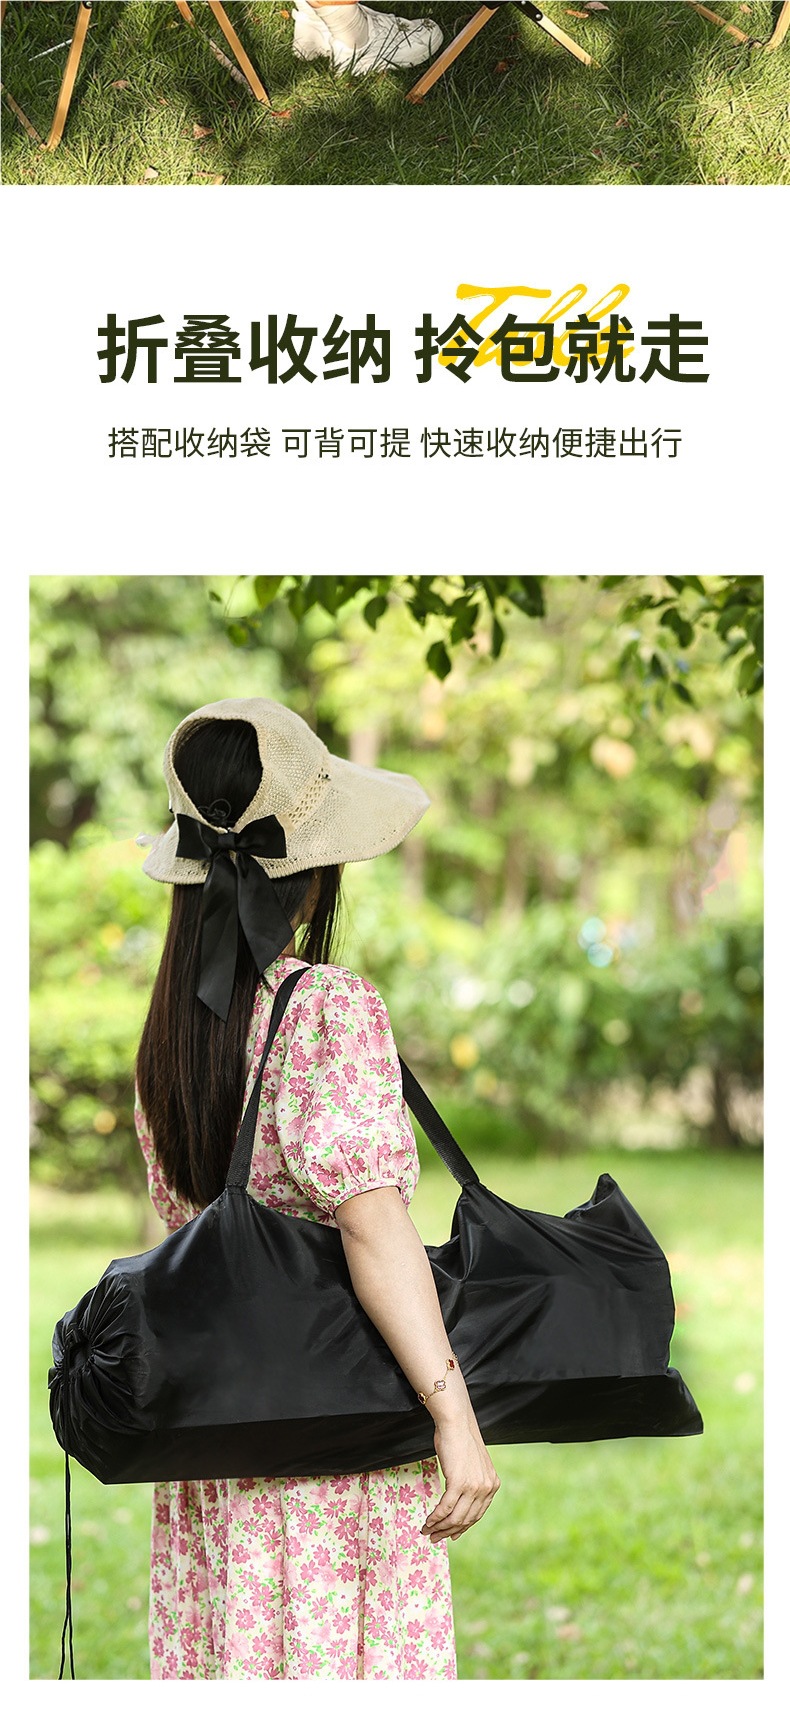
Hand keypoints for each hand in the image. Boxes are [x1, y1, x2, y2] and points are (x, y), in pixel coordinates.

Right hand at [421, 1408, 499, 1541]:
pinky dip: (435, 1518)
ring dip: (439, 1527)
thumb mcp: (473, 1465)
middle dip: (448, 1531)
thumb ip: (471, 1483)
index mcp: (492, 1484)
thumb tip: (460, 1499)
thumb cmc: (460, 1440)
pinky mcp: (459, 1483)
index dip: (462, 1528)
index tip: (451, 1535)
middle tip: (434, 1538)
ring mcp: (474, 1487)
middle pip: (466, 1519)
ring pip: (455, 1517)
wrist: (456, 1422)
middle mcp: (487, 1488)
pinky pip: (445, 1508)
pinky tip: (427, 1521)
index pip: (477, 1515)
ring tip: (427, 1531)